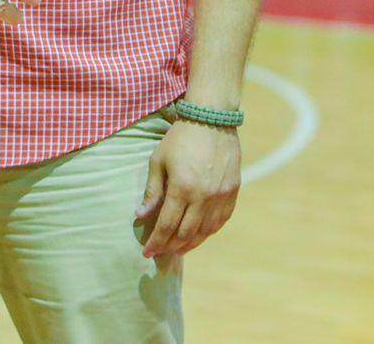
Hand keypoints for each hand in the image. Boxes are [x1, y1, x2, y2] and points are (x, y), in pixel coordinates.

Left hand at [136, 119, 240, 258]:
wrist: (212, 121)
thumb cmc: (179, 139)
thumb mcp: (158, 161)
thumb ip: (152, 191)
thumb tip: (141, 215)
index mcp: (182, 188)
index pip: (167, 226)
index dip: (156, 242)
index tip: (146, 253)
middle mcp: (204, 197)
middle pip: (186, 233)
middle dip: (170, 246)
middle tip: (160, 252)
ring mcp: (221, 196)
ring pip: (205, 231)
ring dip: (190, 244)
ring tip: (177, 249)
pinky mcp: (232, 193)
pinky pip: (220, 221)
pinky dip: (208, 232)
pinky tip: (198, 236)